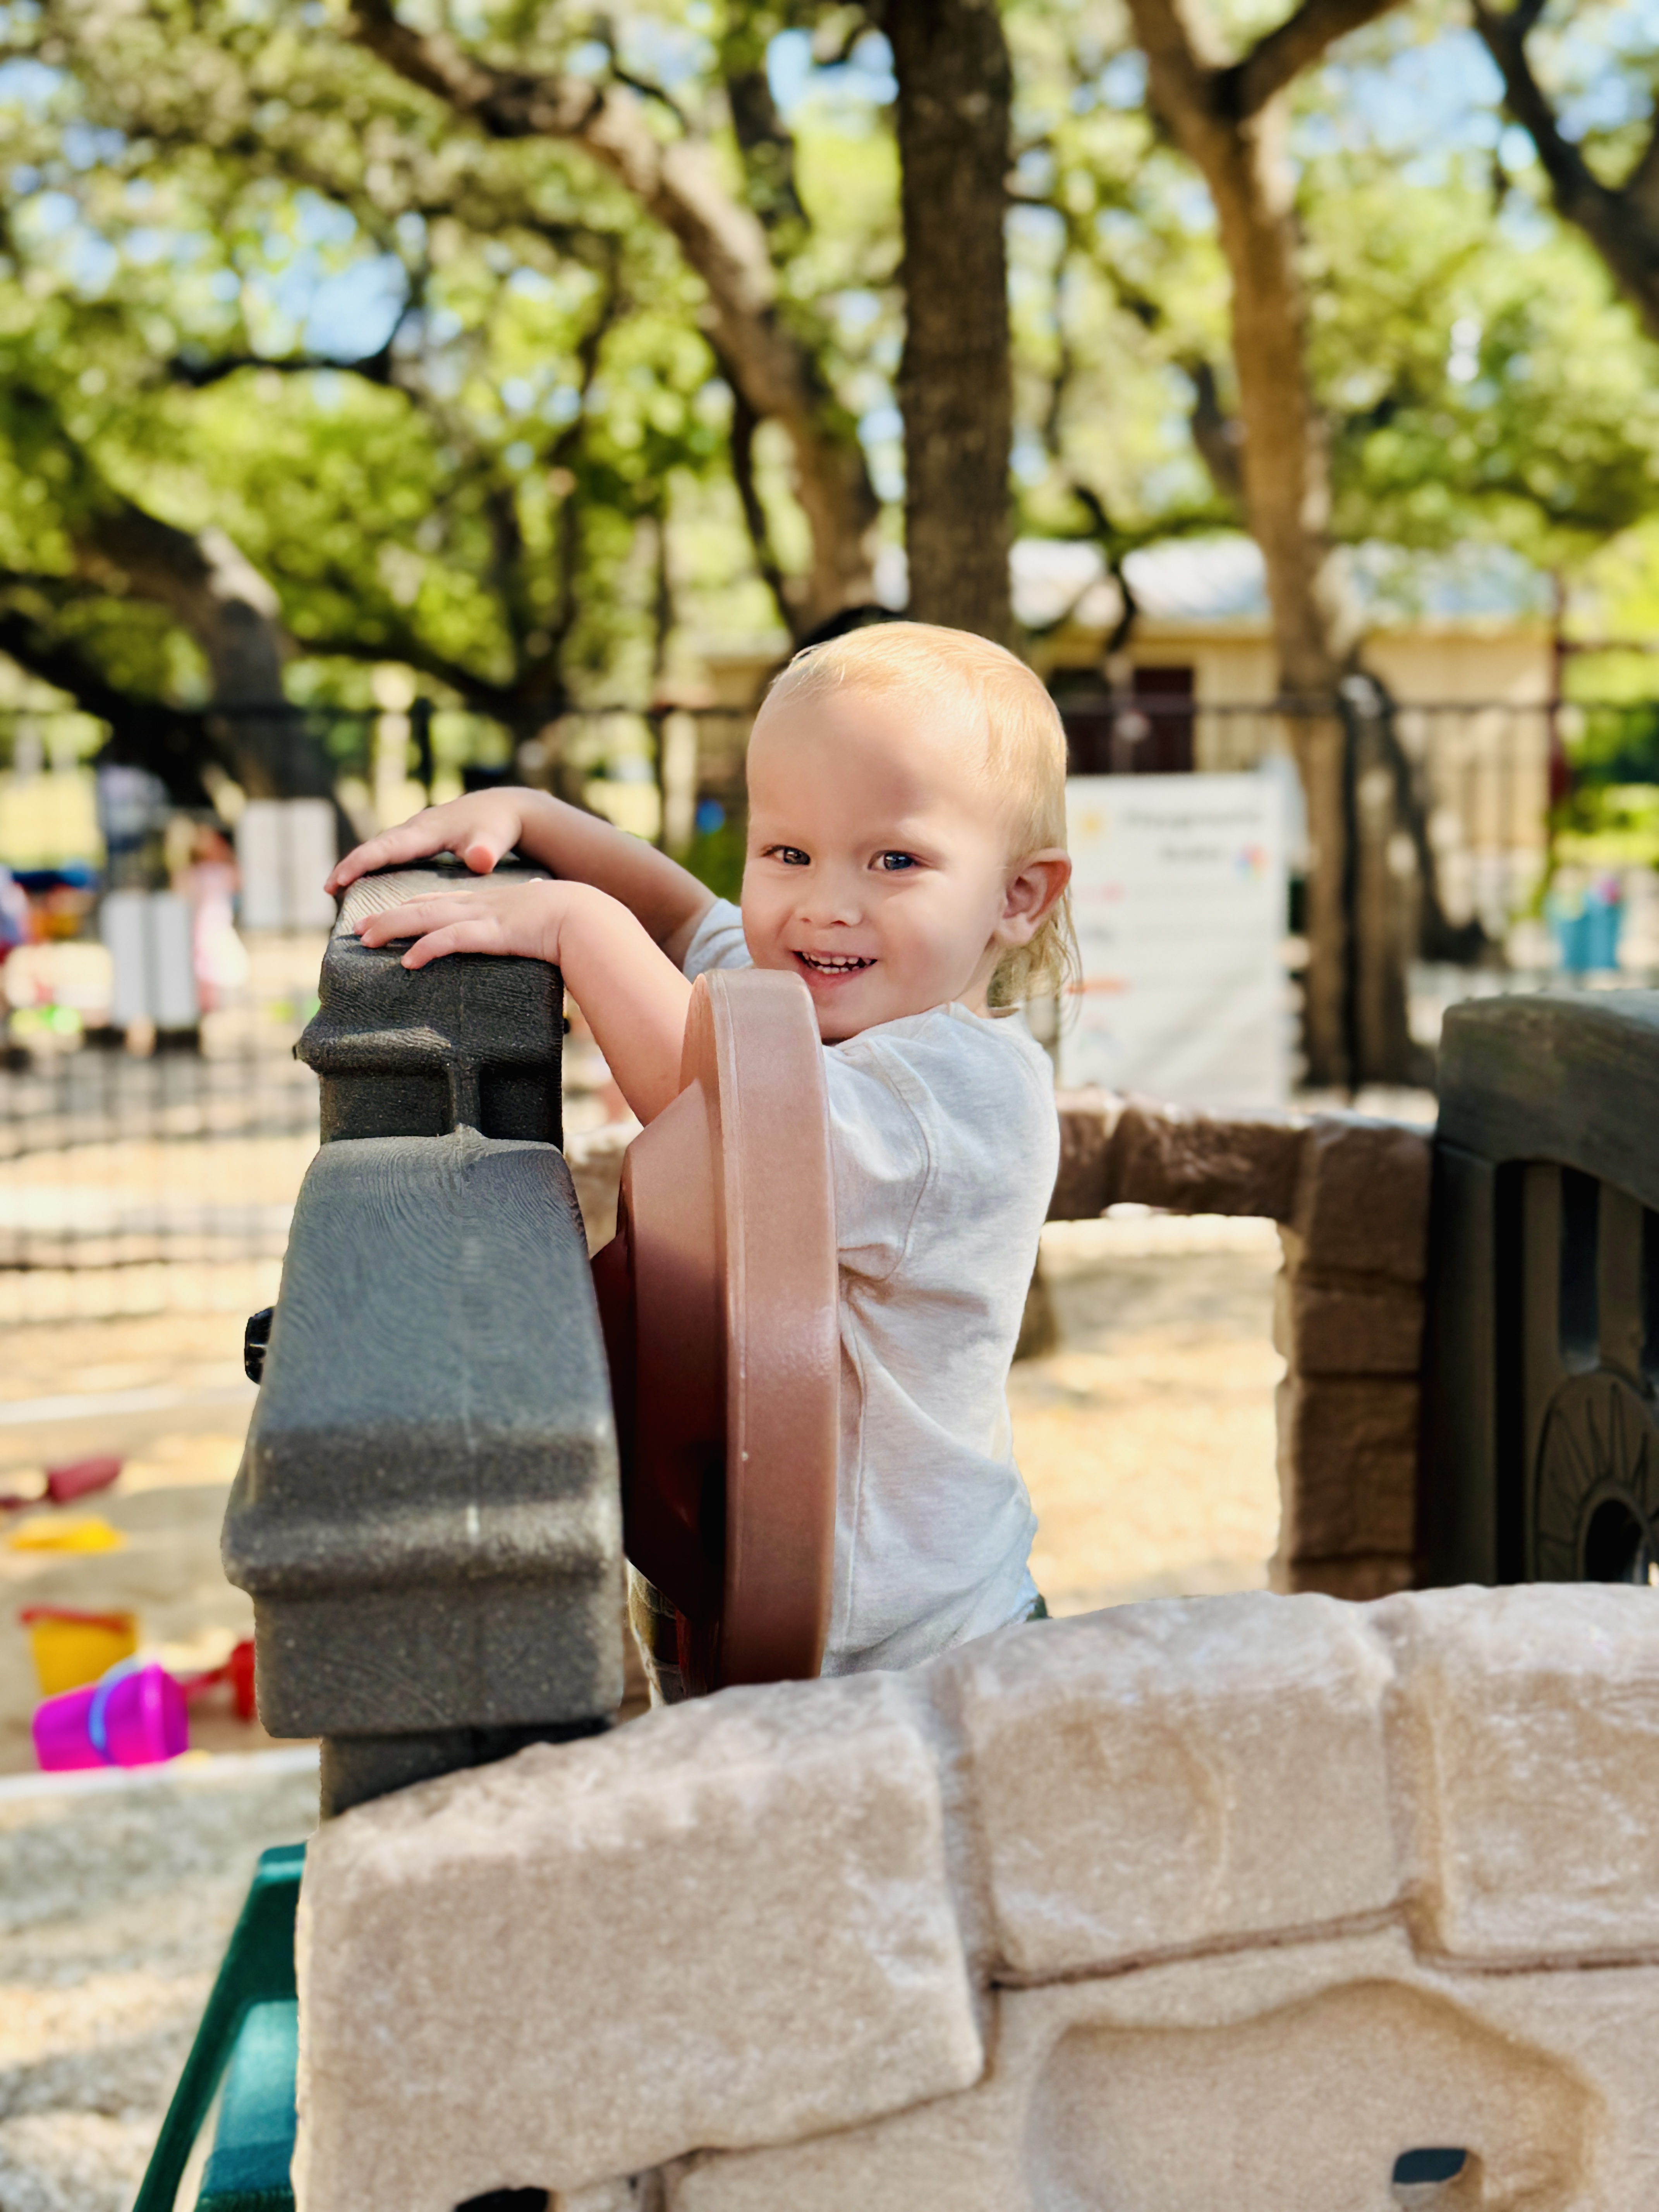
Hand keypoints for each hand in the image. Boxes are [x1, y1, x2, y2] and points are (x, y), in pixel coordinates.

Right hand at [326, 789, 533, 894]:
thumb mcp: (493, 840)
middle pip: (374, 846)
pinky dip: (373, 863)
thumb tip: (480, 861)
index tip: (338, 881)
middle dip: (350, 865)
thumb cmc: (496, 827)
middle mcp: (415, 828)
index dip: (360, 864)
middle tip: (328, 889)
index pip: (385, 847)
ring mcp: (416, 831)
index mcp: (426, 830)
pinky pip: (389, 851)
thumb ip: (485, 851)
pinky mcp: (420, 837)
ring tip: (337, 888)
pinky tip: (365, 881)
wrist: (503, 809)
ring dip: (358, 865)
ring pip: (379, 847)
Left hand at [355, 874, 694, 1124]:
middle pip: (426, 907)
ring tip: (368, 938)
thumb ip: (533, 932)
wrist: (592, 918)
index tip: (391, 913)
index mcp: (495, 902)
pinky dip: (427, 949)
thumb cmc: (576, 926)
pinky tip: (407, 961)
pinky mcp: (493, 933)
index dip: (414, 906)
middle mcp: (484, 905)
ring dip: (395, 927)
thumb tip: (539, 942)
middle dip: (391, 916)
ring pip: (429, 918)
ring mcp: (487, 916)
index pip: (444, 900)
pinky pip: (452, 940)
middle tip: (361, 927)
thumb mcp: (546, 925)